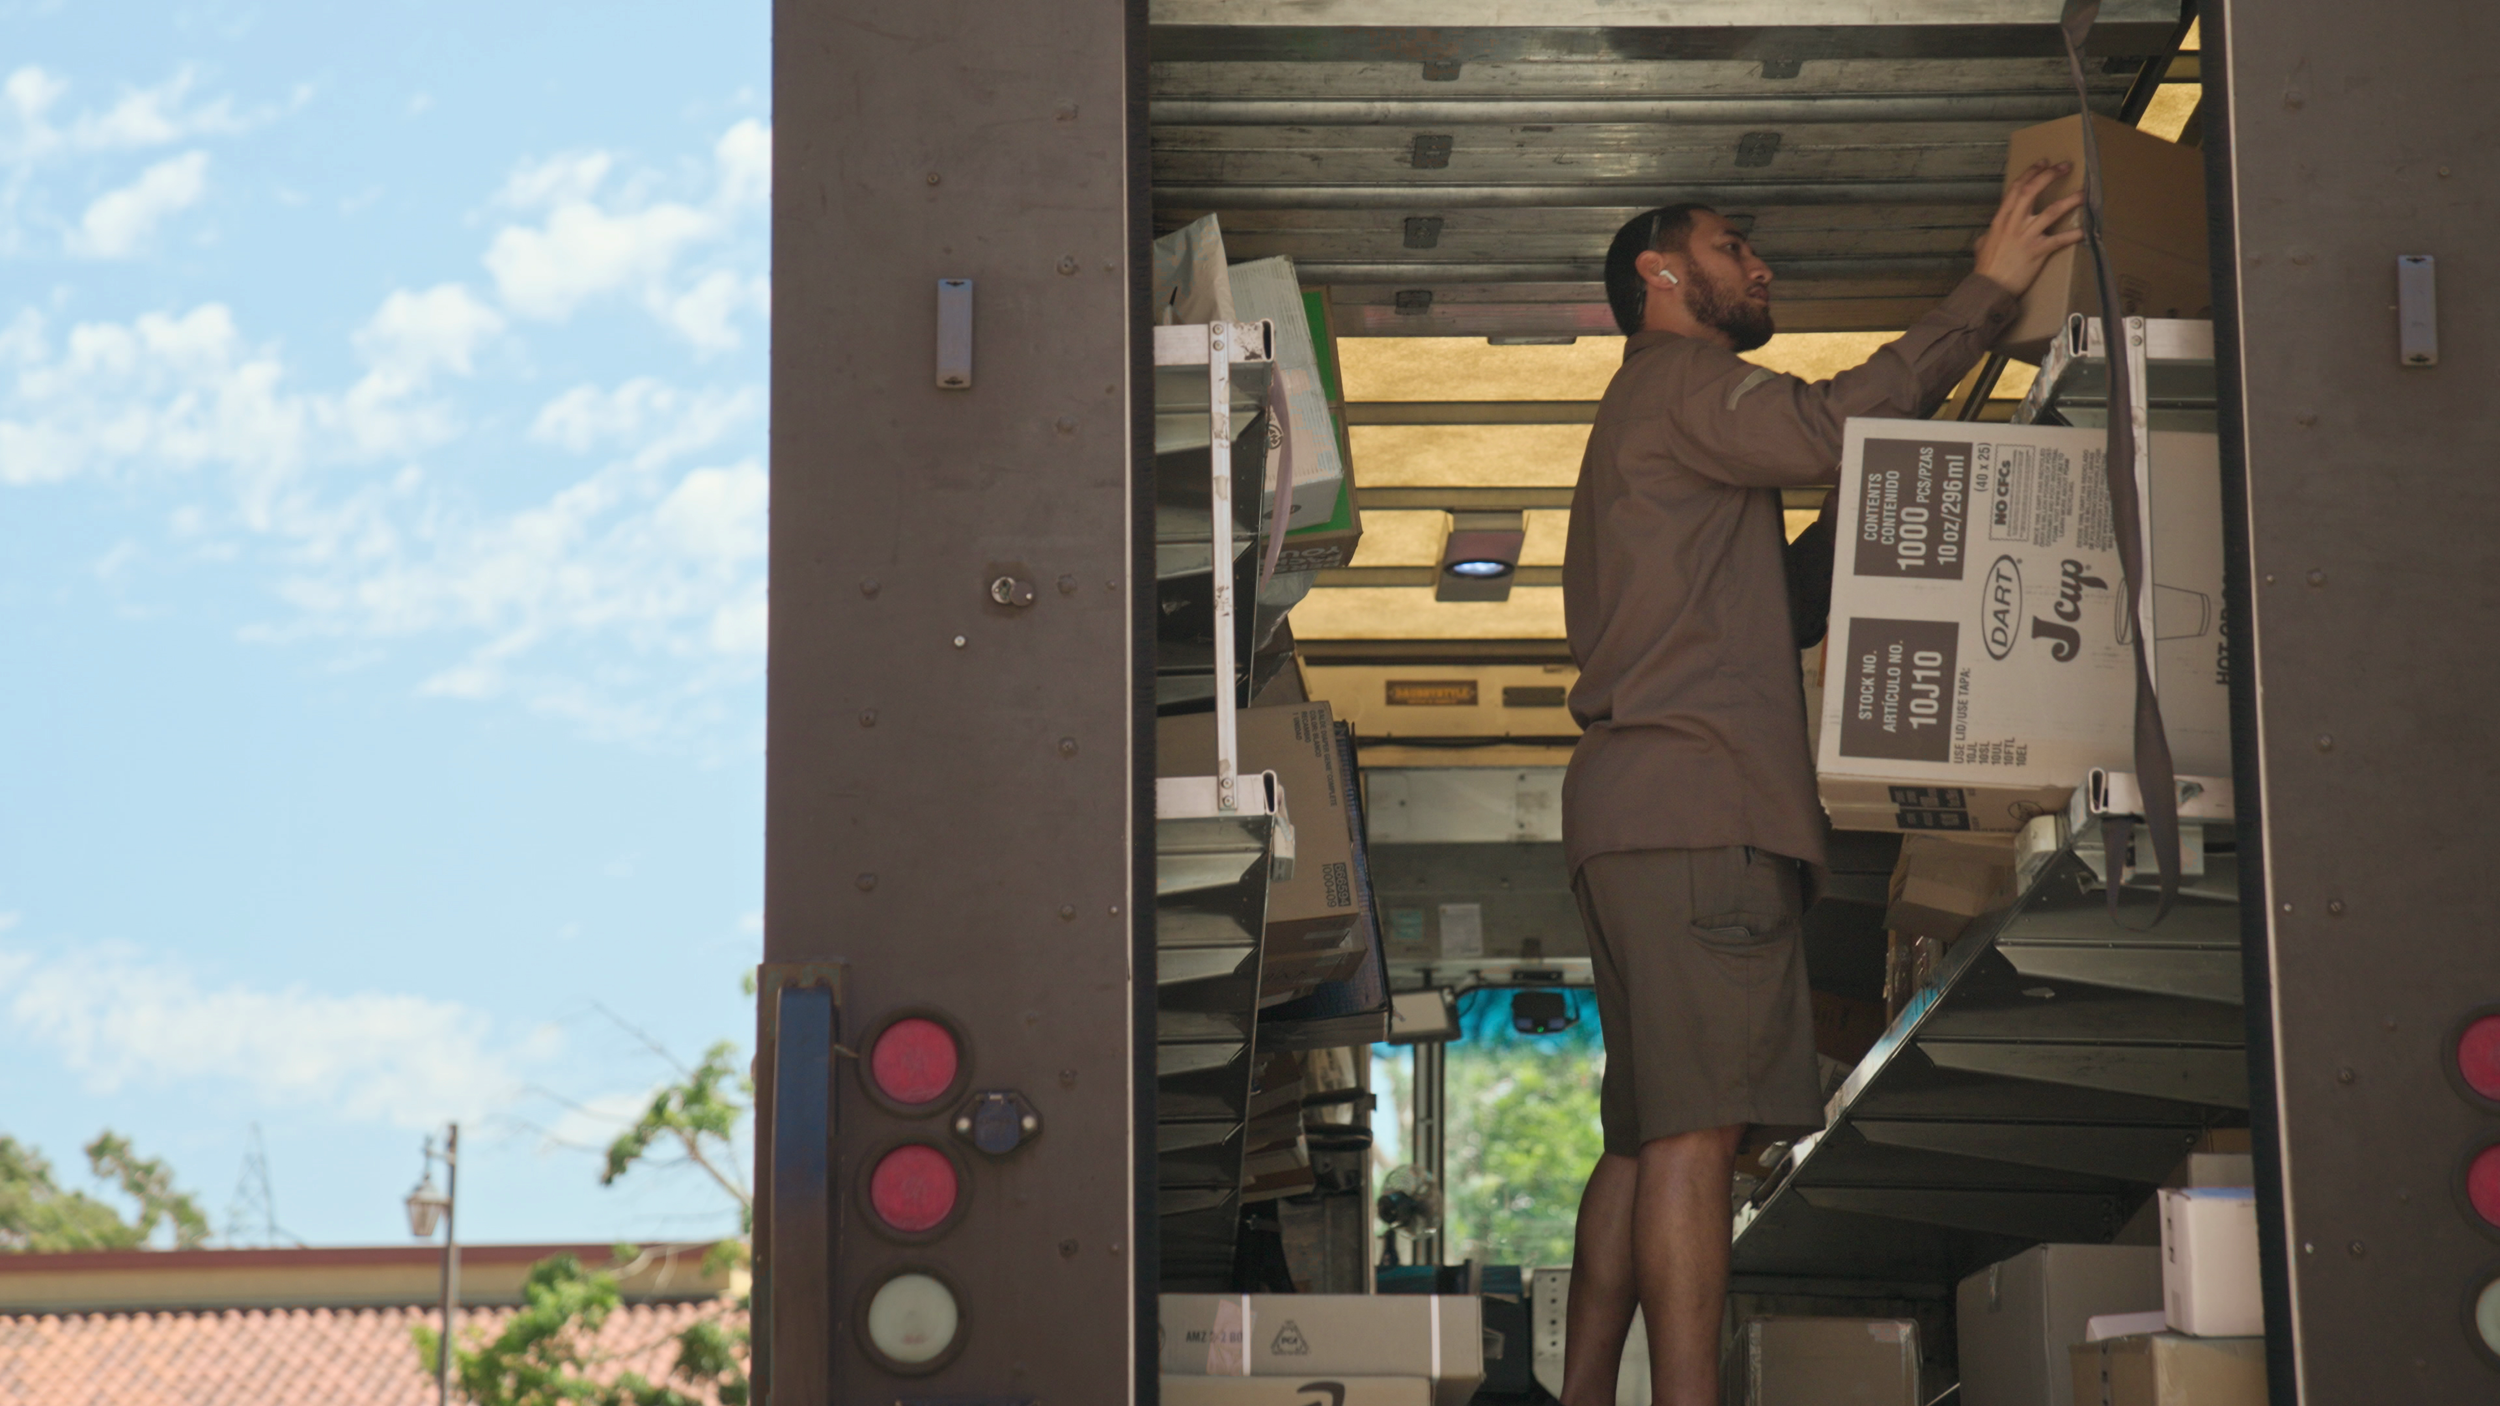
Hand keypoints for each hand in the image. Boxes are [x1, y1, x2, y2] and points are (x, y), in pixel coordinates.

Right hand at [1973, 159, 2088, 294]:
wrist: (1989, 287)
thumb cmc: (1986, 267)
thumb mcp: (1982, 245)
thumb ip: (1990, 234)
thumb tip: (1991, 233)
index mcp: (2001, 219)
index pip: (2017, 188)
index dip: (2031, 172)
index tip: (2043, 163)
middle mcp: (2014, 223)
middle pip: (2033, 190)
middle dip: (2050, 175)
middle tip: (2065, 166)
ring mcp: (2026, 236)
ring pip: (2052, 211)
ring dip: (2070, 200)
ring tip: (2083, 193)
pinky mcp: (2037, 251)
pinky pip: (2059, 240)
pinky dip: (2073, 235)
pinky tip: (2084, 231)